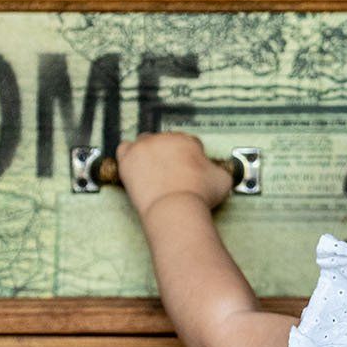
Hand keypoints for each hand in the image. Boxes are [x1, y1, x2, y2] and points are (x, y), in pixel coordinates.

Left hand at [116, 132, 232, 217]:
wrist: (175, 207)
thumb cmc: (198, 196)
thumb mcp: (223, 181)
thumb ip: (219, 171)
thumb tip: (219, 173)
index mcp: (188, 141)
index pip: (189, 143)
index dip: (189, 157)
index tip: (188, 169)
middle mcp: (166, 139)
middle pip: (166, 141)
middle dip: (168, 154)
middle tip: (169, 171)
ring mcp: (146, 146)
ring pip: (145, 142)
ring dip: (148, 152)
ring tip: (151, 169)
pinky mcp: (129, 157)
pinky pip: (124, 149)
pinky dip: (128, 156)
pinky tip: (134, 167)